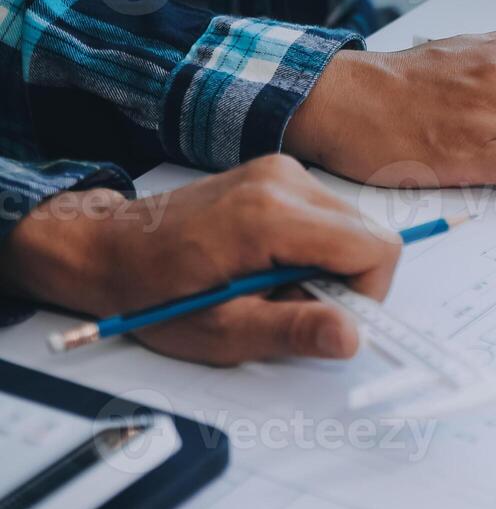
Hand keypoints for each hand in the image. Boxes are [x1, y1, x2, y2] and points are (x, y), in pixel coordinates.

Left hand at [0, 156, 400, 365]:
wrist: (107, 247)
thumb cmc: (151, 292)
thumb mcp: (222, 331)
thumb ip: (292, 332)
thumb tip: (350, 336)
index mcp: (269, 218)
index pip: (375, 248)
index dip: (369, 294)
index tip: (331, 317)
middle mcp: (282, 181)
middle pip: (370, 236)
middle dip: (345, 282)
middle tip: (289, 304)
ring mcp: (282, 171)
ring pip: (353, 227)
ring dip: (327, 267)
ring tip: (273, 285)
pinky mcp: (279, 174)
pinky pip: (329, 216)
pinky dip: (312, 248)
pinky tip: (270, 264)